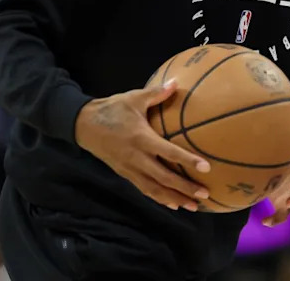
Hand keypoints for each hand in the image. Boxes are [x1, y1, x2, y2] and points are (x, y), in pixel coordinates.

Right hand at [74, 79, 210, 211]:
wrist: (84, 125)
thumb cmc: (112, 109)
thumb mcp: (134, 98)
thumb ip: (157, 93)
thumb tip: (177, 82)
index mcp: (141, 138)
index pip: (168, 152)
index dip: (187, 160)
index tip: (206, 168)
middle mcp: (136, 157)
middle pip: (163, 178)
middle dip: (185, 188)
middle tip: (205, 195)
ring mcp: (129, 168)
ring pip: (154, 189)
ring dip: (174, 199)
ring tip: (193, 207)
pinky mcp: (125, 174)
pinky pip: (144, 189)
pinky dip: (159, 198)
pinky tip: (173, 204)